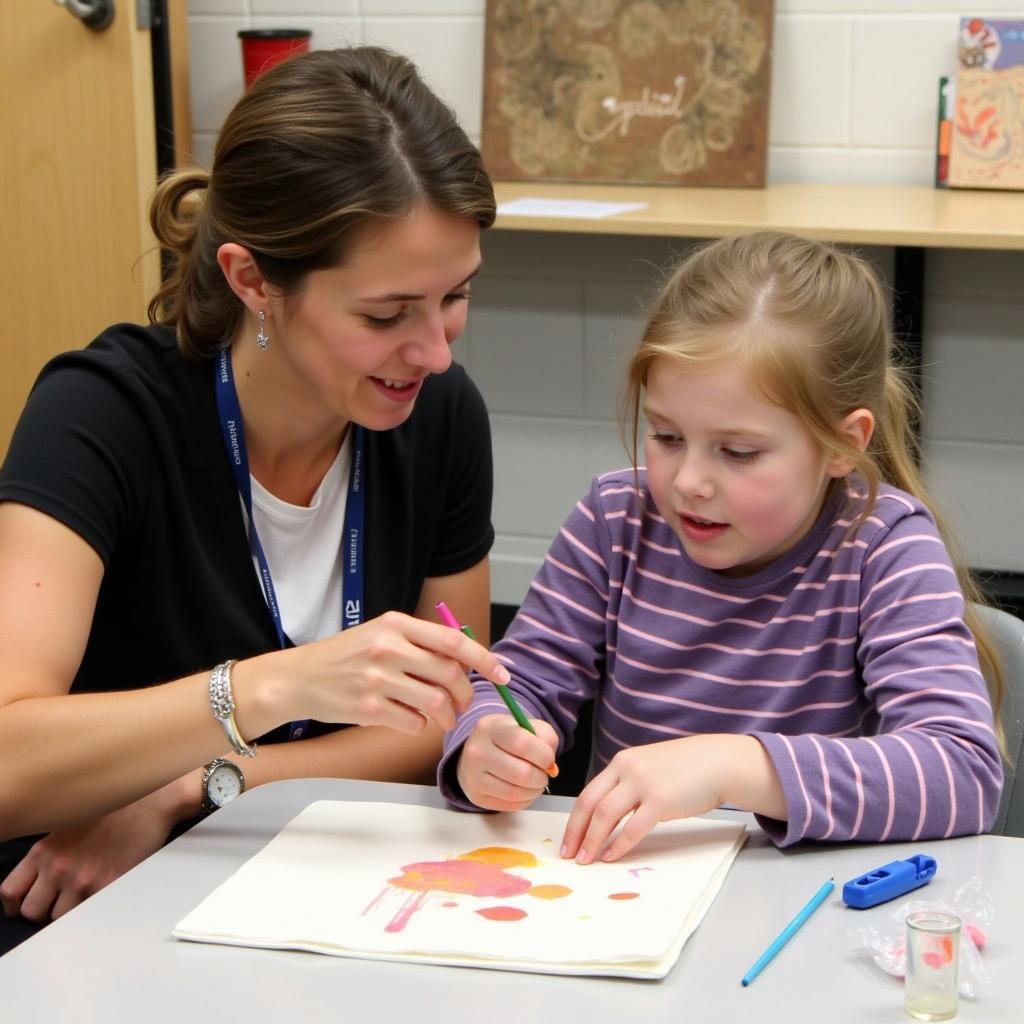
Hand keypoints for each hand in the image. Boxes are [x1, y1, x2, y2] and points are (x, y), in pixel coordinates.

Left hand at [0, 773, 194, 921]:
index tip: (24, 905)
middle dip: (43, 910)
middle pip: (32, 911)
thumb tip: (37, 877)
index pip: (10, 892)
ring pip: (59, 918)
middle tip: (58, 902)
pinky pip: (89, 913)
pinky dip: (93, 907)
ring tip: (84, 896)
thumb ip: (48, 852)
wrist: (150, 802)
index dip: (14, 905)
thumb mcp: (67, 824)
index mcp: (44, 850)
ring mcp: (82, 879)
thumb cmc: (113, 810)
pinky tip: (102, 892)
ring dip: (69, 911)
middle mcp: (58, 867)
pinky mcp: (107, 885)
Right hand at [278, 611, 510, 735]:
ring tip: (444, 718)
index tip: (503, 674)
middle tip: (464, 704)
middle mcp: (389, 648)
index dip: (484, 659)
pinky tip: (410, 720)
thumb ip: (419, 641)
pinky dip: (419, 726)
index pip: (453, 641)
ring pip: (436, 702)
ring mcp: (378, 678)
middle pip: (450, 673)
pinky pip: (413, 722)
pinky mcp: (369, 708)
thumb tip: (466, 658)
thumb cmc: (346, 657)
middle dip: (465, 693)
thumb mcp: (381, 633)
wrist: (299, 678)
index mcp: (396, 624)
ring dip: (447, 716)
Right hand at [455, 713, 558, 810]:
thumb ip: (546, 737)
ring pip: (515, 792)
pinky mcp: (477, 796)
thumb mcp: (528, 726)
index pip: (522, 744)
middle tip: (543, 774)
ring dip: (534, 790)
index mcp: (491, 727)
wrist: (480, 752)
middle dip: (541, 777)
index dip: (543, 755)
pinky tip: (524, 789)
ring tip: (535, 782)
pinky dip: (524, 800)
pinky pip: (509, 805)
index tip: (549, 760)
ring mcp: (473, 775)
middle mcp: (477, 751)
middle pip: (521, 773)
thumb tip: (550, 766)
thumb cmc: (509, 738)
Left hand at [560, 737, 725, 864]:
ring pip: (606, 816)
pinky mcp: (661, 799)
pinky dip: (619, 845)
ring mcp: (643, 783)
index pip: (588, 793)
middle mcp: (627, 769)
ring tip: (586, 860)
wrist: (717, 762)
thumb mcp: (648, 767)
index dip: (574, 820)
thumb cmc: (685, 768)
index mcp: (621, 762)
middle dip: (576, 832)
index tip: (568, 840)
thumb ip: (627, 783)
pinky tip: (611, 856)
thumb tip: (606, 815)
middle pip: (590, 804)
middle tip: (569, 854)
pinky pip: (633, 828)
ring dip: (592, 841)